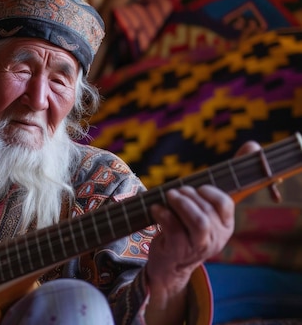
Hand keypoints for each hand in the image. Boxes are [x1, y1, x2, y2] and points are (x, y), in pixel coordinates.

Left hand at [147, 140, 260, 292]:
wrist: (170, 263)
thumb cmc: (188, 227)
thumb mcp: (206, 207)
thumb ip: (225, 179)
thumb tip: (252, 144)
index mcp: (225, 224)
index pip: (225, 204)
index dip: (209, 191)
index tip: (196, 188)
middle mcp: (216, 237)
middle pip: (207, 211)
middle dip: (188, 196)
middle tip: (174, 192)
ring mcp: (198, 247)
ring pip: (197, 222)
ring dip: (180, 204)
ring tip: (168, 196)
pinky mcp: (178, 251)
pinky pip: (173, 229)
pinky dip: (163, 214)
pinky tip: (155, 208)